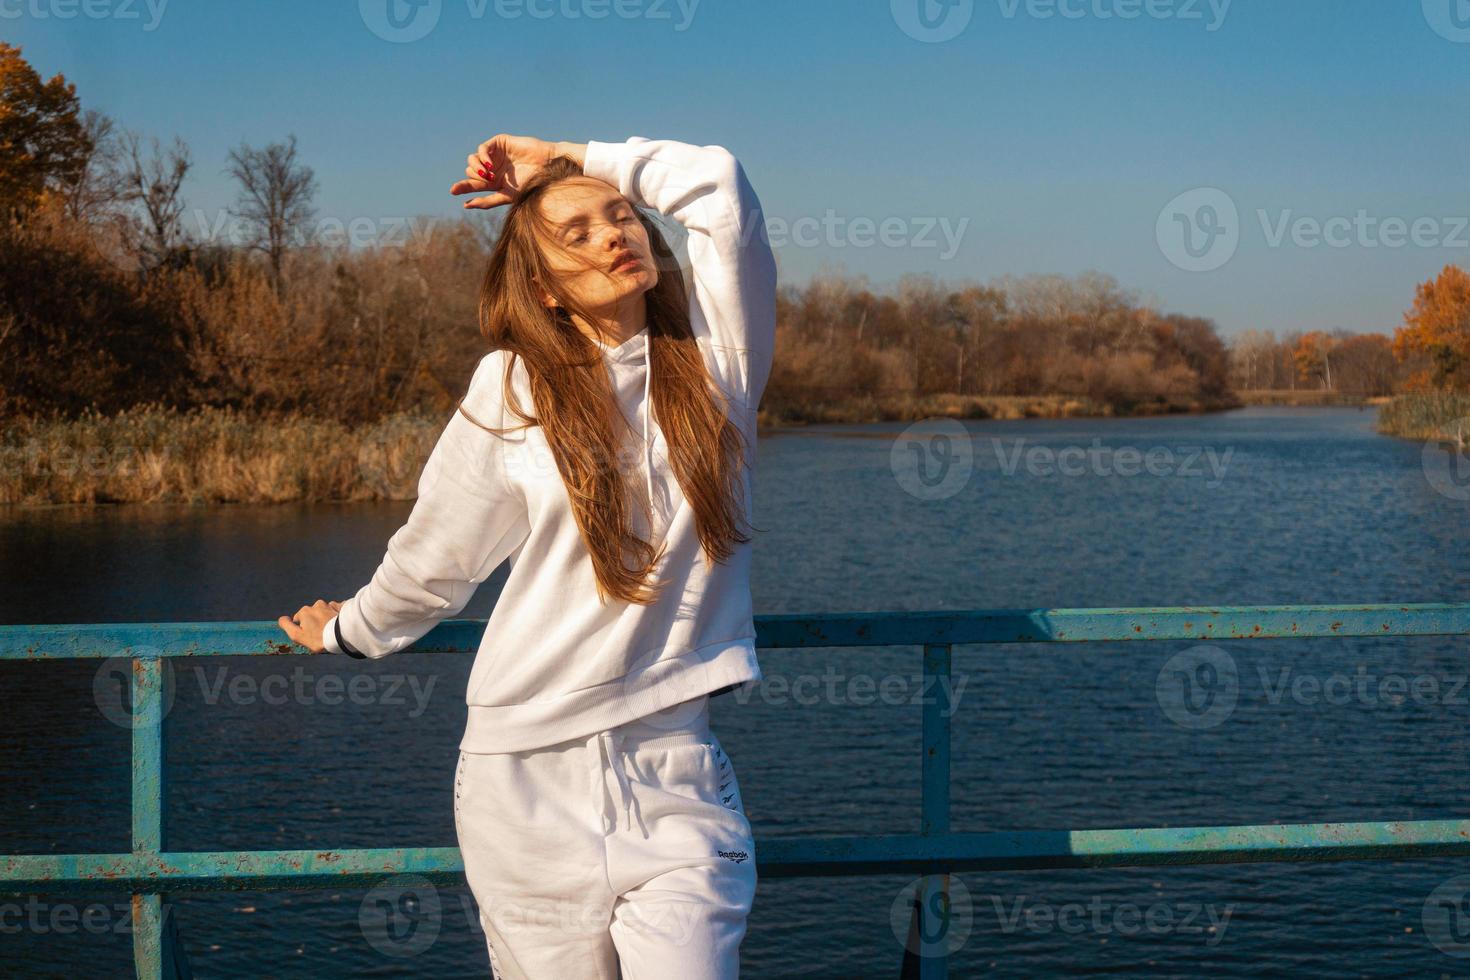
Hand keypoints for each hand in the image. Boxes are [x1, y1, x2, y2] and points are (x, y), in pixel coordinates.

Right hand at [278, 599, 343, 653]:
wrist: (343, 636)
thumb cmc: (319, 638)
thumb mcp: (297, 635)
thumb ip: (287, 626)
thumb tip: (282, 619)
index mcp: (305, 611)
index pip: (299, 620)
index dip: (303, 629)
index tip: (311, 636)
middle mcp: (317, 605)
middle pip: (313, 615)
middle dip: (316, 623)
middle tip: (322, 634)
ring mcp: (331, 605)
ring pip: (326, 612)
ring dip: (327, 619)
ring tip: (332, 630)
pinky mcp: (342, 607)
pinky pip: (338, 610)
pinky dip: (338, 616)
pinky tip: (341, 623)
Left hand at [450, 133, 564, 209]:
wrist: (545, 167)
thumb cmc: (530, 184)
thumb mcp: (506, 196)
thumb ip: (487, 201)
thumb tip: (466, 205)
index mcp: (494, 182)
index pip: (473, 184)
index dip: (462, 187)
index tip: (453, 191)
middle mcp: (492, 168)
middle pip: (470, 171)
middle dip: (473, 178)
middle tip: (486, 181)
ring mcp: (495, 155)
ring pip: (472, 159)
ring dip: (475, 168)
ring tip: (487, 174)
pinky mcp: (498, 143)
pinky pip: (481, 149)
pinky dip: (482, 157)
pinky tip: (489, 166)